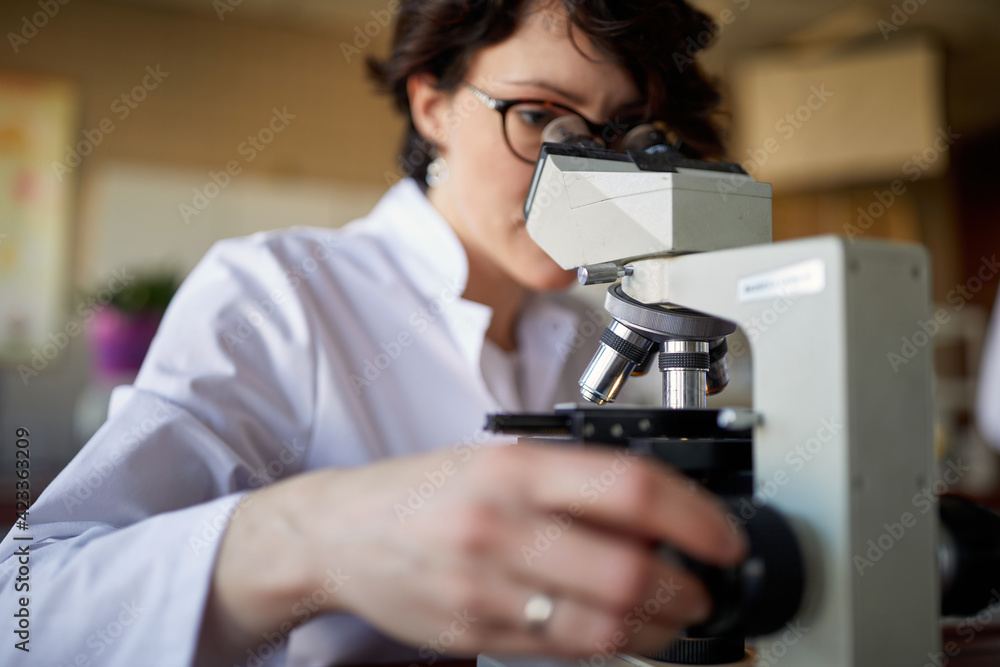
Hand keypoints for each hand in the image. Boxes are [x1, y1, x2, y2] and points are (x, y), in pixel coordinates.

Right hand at [297, 441, 745, 658]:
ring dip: (660, 628)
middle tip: (704, 588)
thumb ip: (573, 485)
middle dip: (688, 590)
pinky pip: (565, 649)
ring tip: (675, 616)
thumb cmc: (424, 490)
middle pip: (626, 571)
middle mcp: (501, 526)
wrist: (341, 532)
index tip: (723, 537)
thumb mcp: (496, 460)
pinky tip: (624, 631)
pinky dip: (612, 644)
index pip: (629, 491)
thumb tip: (658, 516)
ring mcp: (485, 588)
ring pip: (603, 626)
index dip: (695, 518)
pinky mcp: (476, 634)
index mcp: (514, 469)